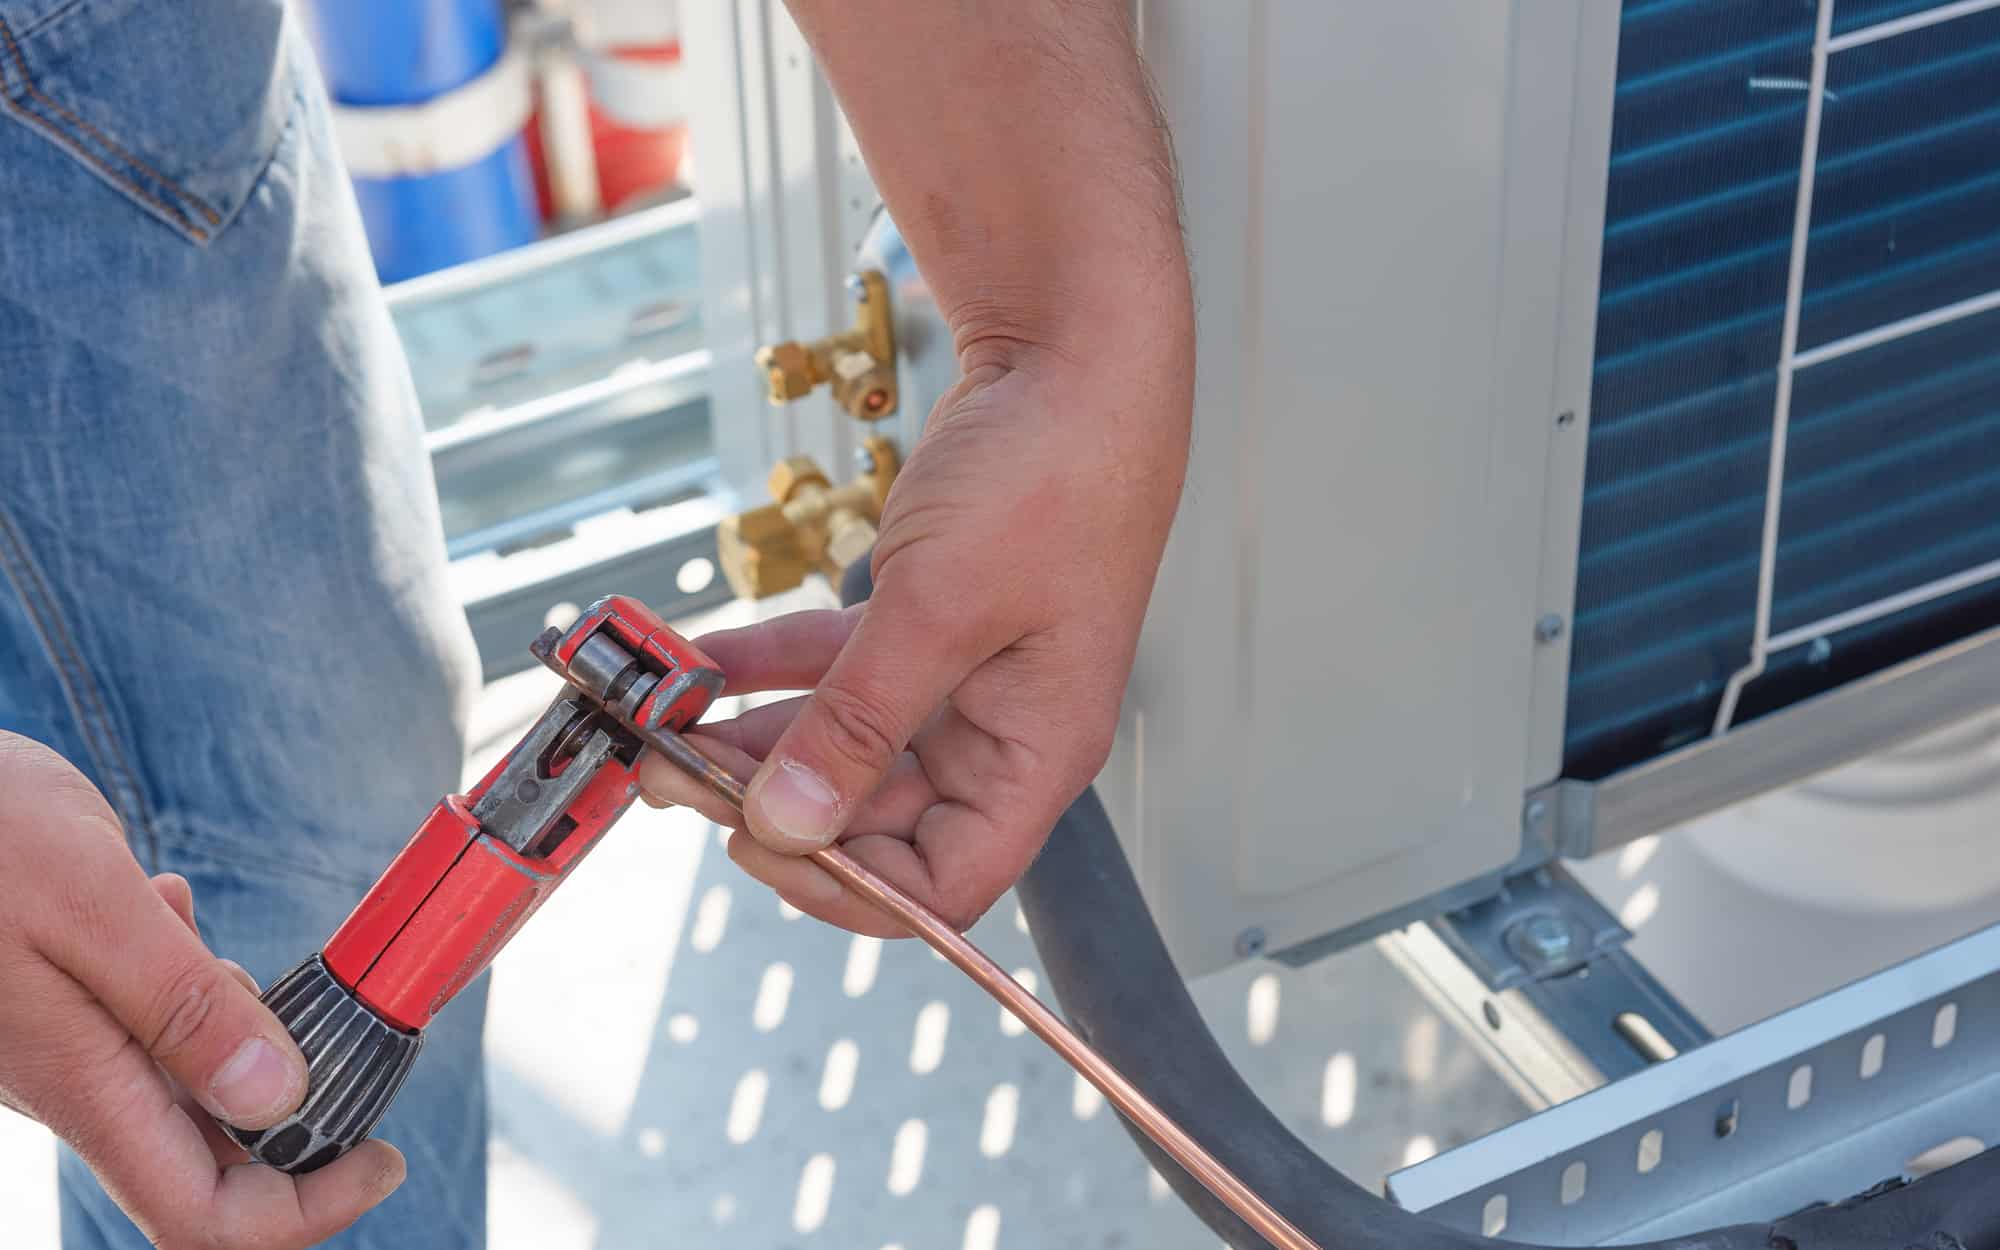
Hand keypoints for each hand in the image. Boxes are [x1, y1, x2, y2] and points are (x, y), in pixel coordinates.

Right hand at [0, 733, 404, 1247]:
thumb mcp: (92, 902)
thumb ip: (180, 1004)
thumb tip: (274, 1098)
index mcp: (86, 1082)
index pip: (201, 1214)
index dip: (304, 1210)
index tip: (382, 1158)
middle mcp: (82, 1083)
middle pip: (214, 1159)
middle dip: (297, 1106)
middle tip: (333, 1013)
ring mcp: (75, 1048)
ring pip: (194, 1084)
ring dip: (242, 1022)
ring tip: (195, 924)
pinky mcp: (71, 1005)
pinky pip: (159, 1023)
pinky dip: (194, 977)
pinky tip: (162, 903)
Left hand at [641, 350, 1187, 936]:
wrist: (1072, 355)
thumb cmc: (1057, 473)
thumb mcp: (941, 608)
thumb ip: (860, 723)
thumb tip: (791, 821)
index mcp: (1035, 752)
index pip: (943, 881)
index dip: (847, 883)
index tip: (755, 843)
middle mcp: (1000, 729)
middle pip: (878, 814)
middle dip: (775, 801)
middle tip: (678, 775)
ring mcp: (961, 676)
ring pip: (844, 742)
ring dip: (756, 739)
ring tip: (668, 725)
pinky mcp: (926, 622)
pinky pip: (835, 670)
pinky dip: (769, 666)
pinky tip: (704, 662)